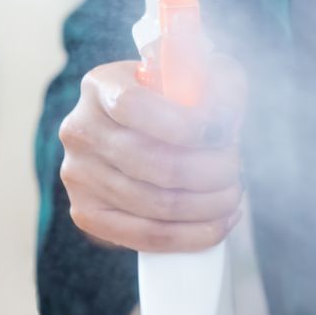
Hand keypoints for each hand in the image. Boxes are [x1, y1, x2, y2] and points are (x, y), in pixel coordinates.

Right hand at [57, 57, 247, 250]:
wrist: (146, 135)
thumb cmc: (180, 104)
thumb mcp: (202, 77)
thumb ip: (218, 83)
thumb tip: (225, 118)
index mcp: (102, 86)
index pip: (134, 107)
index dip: (186, 125)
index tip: (224, 134)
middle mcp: (81, 130)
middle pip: (157, 164)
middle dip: (214, 171)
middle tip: (236, 168)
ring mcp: (79, 175)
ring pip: (159, 204)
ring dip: (212, 204)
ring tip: (232, 192)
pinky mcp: (87, 214)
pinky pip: (149, 237)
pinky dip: (195, 235)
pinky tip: (220, 222)